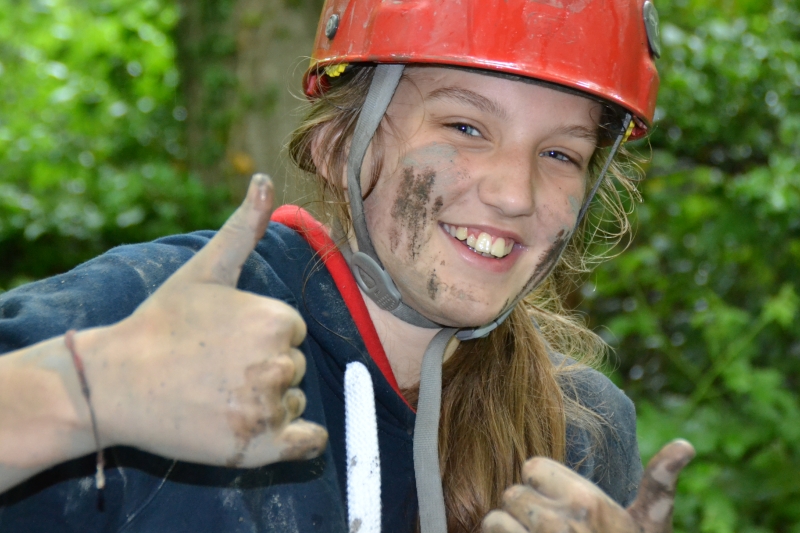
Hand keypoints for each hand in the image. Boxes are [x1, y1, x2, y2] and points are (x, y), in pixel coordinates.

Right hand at [81, 173, 327, 467]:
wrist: (116, 383)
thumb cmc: (161, 323)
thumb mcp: (205, 270)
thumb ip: (244, 227)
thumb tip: (264, 178)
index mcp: (279, 319)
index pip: (290, 332)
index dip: (257, 338)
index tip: (221, 342)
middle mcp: (280, 363)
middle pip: (291, 368)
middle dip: (261, 370)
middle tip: (213, 370)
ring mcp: (269, 409)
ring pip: (292, 404)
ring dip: (265, 405)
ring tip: (215, 396)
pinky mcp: (259, 449)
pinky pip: (307, 443)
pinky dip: (296, 439)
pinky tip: (260, 428)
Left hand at [482, 439, 694, 532]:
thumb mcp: (651, 525)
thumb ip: (660, 482)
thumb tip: (685, 445)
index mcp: (587, 502)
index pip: (532, 467)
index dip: (542, 485)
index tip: (559, 504)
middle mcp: (559, 523)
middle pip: (511, 493)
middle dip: (523, 511)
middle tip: (547, 531)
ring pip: (494, 521)